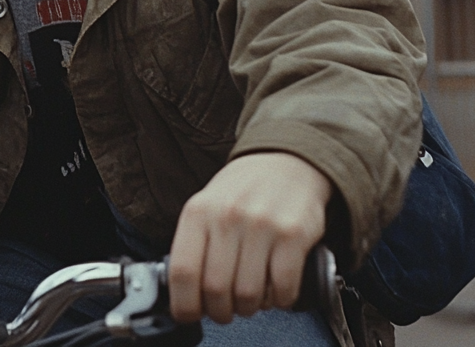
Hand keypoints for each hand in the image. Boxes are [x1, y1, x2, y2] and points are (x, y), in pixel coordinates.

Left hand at [168, 152, 330, 324]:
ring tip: (251, 296)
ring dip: (249, 307)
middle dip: (220, 311)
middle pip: (215, 290)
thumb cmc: (241, 190)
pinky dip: (279, 300)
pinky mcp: (292, 235)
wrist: (284, 161)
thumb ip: (193, 244)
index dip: (184, 304)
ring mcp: (261, 225)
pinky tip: (275, 287)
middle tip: (225, 308)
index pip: (182, 271)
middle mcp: (227, 216)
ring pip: (248, 295)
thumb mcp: (206, 206)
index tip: (189, 313)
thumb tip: (182, 294)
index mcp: (199, 211)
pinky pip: (283, 289)